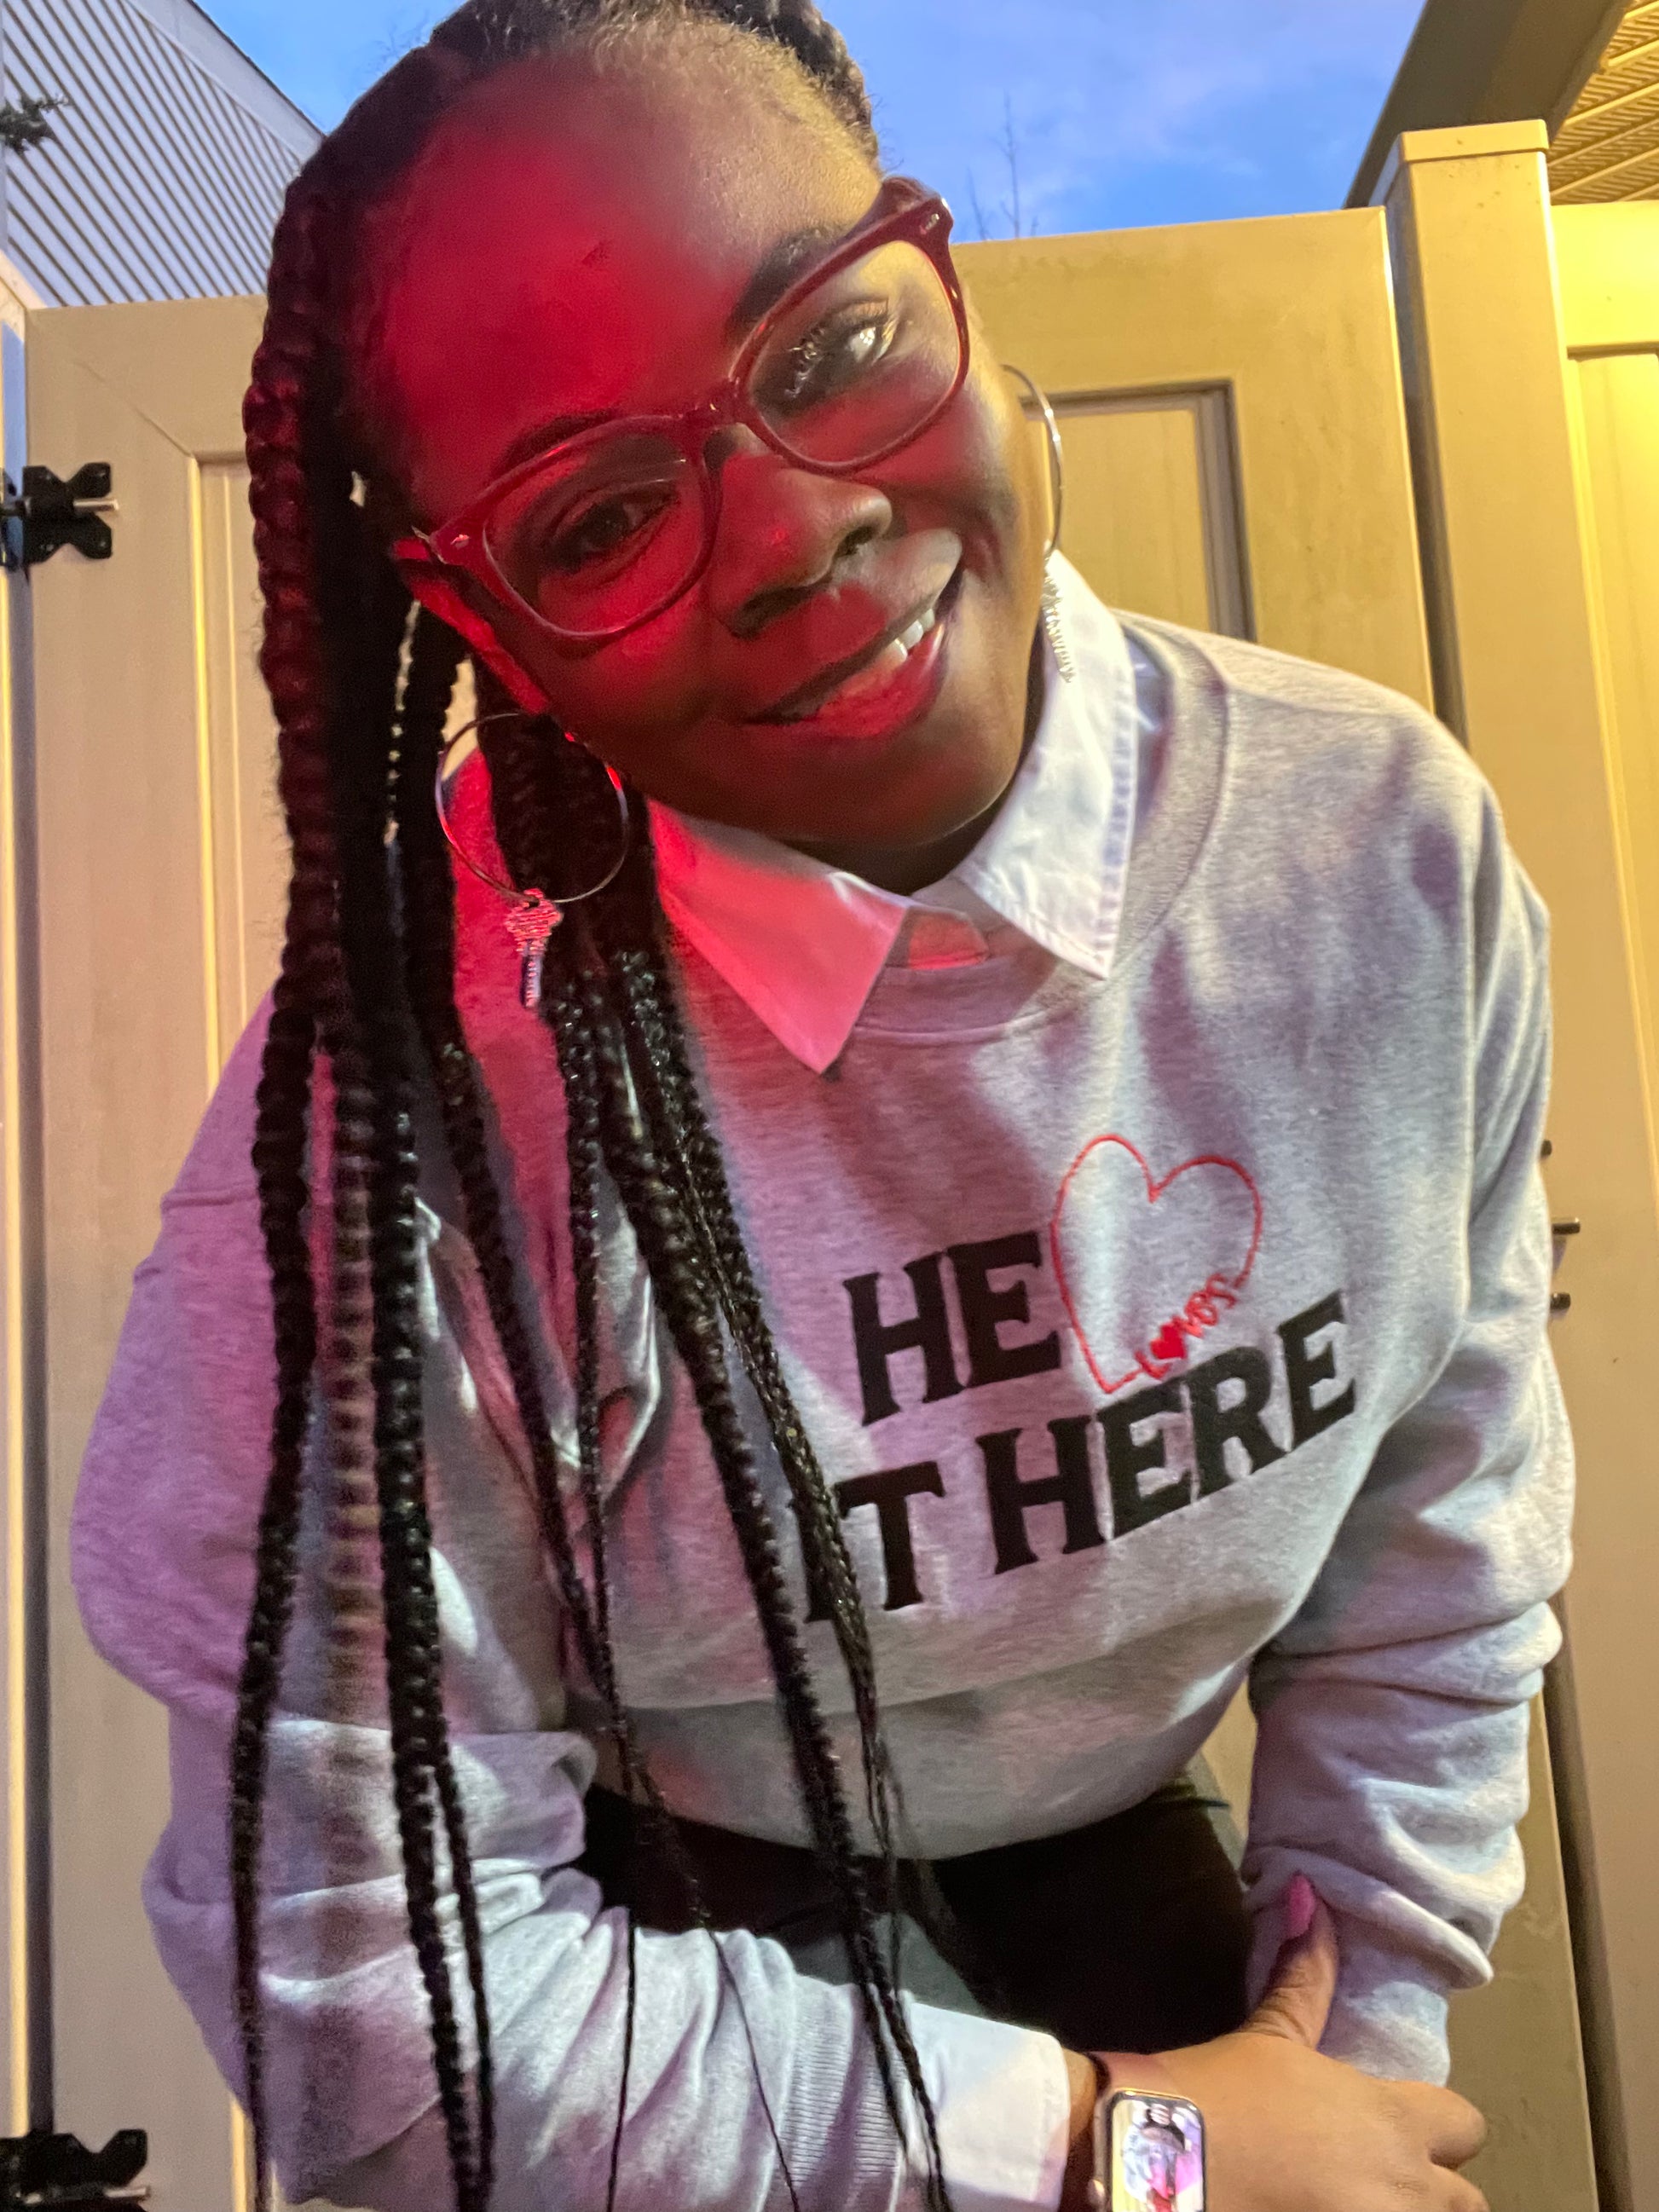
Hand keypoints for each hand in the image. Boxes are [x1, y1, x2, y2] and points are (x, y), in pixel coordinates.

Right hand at [1059, 1876, 1488, 2210]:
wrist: (1163, 2172)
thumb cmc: (1221, 2096)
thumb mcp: (1269, 2036)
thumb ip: (1306, 1975)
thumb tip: (1311, 1894)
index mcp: (1395, 2124)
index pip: (1467, 2126)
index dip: (1439, 2126)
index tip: (1396, 2125)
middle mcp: (1409, 2192)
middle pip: (1466, 2201)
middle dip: (1433, 2189)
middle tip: (1380, 2177)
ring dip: (1406, 2211)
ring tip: (1353, 2198)